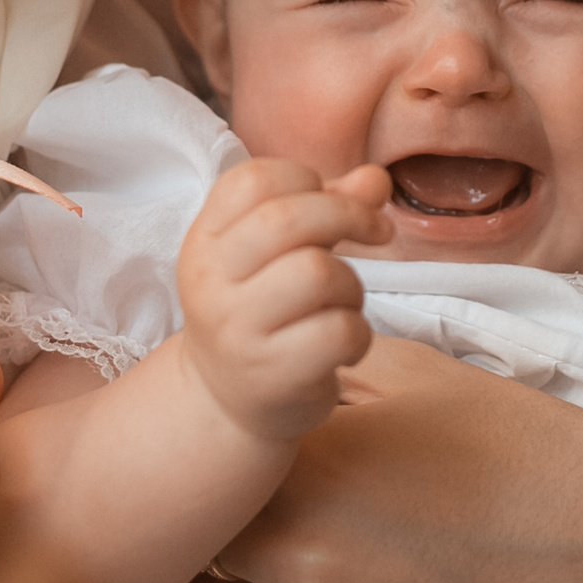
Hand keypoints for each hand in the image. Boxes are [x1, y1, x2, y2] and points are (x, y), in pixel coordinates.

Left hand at [176, 337, 582, 582]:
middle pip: (209, 551)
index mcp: (313, 475)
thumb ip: (325, 376)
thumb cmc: (531, 450)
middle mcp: (306, 569)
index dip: (225, 456)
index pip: (213, 471)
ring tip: (316, 542)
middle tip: (273, 493)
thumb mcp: (422, 378)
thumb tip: (265, 370)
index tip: (246, 444)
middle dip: (231, 520)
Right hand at [177, 159, 392, 441]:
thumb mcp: (280, 253)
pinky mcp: (272, 375)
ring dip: (352, 285)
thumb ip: (326, 206)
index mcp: (205, 241)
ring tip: (344, 305)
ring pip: (318, 273)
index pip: (252, 181)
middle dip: (349, 214)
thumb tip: (376, 178)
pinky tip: (345, 345)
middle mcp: (210, 282)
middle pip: (286, 219)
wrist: (226, 403)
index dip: (306, 178)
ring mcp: (237, 331)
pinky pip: (338, 331)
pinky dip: (359, 334)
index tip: (333, 198)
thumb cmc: (264, 312)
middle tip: (377, 231)